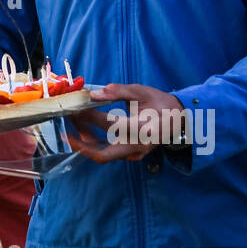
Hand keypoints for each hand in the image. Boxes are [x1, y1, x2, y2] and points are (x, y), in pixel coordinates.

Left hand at [66, 82, 185, 163]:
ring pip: (105, 155)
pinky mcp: (133, 156)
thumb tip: (94, 93)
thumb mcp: (141, 91)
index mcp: (144, 129)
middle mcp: (139, 146)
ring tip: (74, 127)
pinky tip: (87, 131)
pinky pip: (110, 154)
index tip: (76, 107)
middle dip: (82, 144)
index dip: (90, 117)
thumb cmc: (160, 103)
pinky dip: (96, 144)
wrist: (180, 119)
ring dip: (87, 143)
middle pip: (104, 155)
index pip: (111, 125)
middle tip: (66, 132)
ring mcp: (136, 154)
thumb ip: (118, 91)